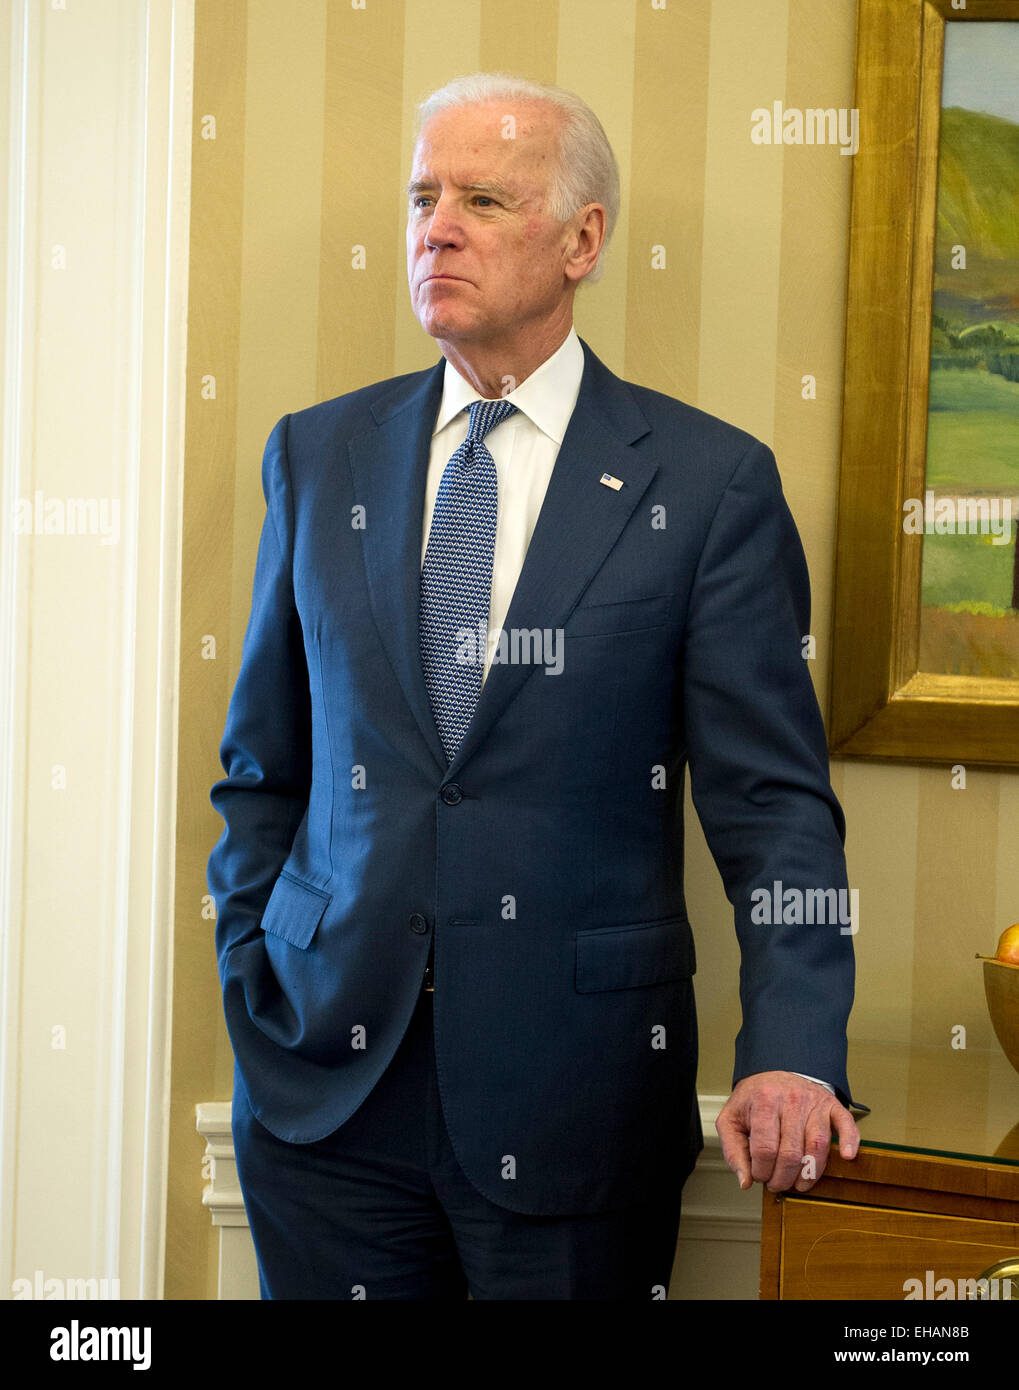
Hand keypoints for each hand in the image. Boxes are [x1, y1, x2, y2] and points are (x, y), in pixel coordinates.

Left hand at [715, 1070, 859, 1193]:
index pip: (765, 1149)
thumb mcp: (731, 1120)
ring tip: (799, 1184)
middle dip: (783, 1178)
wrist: (773, 1073)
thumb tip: (745, 1181)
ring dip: (809, 1174)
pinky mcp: (831, 1105)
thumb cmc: (753, 1100)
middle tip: (777, 1184)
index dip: (761, 1172)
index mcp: (763, 1101)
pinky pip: (845, 1124)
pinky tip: (846, 1156)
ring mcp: (813, 1102)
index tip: (759, 1177)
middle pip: (791, 1153)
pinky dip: (849, 1141)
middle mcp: (791, 1099)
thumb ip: (733, 1151)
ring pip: (817, 1145)